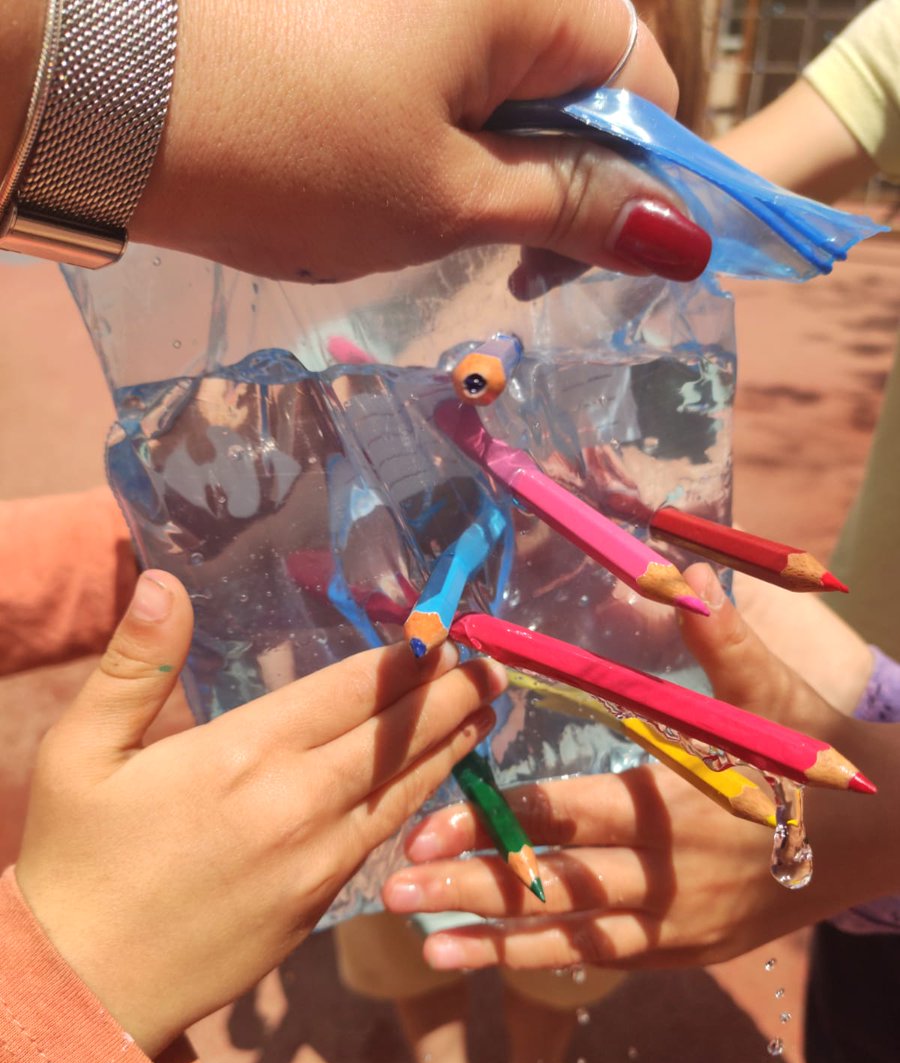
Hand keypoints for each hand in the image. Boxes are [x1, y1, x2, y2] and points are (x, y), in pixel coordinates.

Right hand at [15, 570, 506, 1058]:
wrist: (85, 991)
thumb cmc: (76, 862)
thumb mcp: (80, 753)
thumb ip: (134, 666)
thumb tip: (164, 583)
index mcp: (243, 755)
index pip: (347, 691)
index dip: (403, 658)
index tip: (443, 629)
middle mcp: (296, 803)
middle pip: (394, 736)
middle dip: (450, 694)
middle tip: (494, 663)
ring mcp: (316, 860)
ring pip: (404, 789)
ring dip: (451, 744)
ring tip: (488, 710)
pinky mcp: (318, 904)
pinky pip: (384, 836)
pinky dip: (420, 799)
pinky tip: (437, 780)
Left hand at [131, 0, 711, 282]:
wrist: (109, 96)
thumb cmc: (292, 152)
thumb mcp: (448, 199)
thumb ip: (573, 208)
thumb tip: (686, 235)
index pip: (641, 77)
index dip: (630, 178)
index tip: (571, 260)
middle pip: (577, 71)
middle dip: (556, 172)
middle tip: (500, 259)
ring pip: (506, 73)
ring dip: (495, 157)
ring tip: (431, 215)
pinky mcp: (362, 0)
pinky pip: (441, 58)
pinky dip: (439, 124)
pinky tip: (389, 169)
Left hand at [383, 564, 897, 971]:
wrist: (879, 842)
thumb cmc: (810, 758)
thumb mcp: (771, 695)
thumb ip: (721, 640)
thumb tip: (685, 571)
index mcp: (674, 801)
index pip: (568, 813)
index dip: (496, 821)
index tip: (427, 824)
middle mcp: (668, 873)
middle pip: (555, 883)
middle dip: (472, 886)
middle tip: (392, 889)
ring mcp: (676, 924)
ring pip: (573, 938)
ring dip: (496, 941)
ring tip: (426, 945)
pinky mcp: (684, 953)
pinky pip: (605, 959)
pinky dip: (548, 960)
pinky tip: (491, 957)